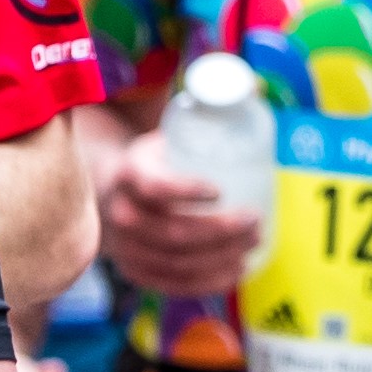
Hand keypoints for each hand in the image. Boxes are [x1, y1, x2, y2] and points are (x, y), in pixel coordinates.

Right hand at [98, 122, 265, 295]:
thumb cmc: (158, 159)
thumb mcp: (169, 133)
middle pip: (175, 232)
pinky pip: (172, 284)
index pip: (156, 187)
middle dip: (223, 230)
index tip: (221, 190)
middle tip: (255, 219)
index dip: (187, 191)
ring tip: (254, 242)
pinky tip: (236, 270)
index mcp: (129, 173)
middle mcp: (121, 213)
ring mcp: (126, 247)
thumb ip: (208, 114)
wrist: (114, 188)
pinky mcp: (135, 271)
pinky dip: (208, 281)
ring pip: (178, 262)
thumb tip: (257, 87)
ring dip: (222, 257)